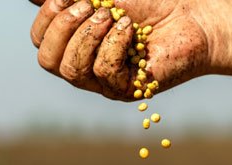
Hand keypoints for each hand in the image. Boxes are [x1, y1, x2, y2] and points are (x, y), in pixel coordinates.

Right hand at [27, 0, 217, 99]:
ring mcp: (102, 81)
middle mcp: (83, 65)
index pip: (39, 39)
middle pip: (46, 59)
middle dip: (63, 27)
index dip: (49, 16)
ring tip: (115, 17)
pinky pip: (103, 72)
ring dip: (88, 36)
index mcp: (74, 41)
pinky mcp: (125, 90)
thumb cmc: (150, 1)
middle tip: (93, 7)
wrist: (191, 15)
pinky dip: (114, 45)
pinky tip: (131, 33)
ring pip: (70, 70)